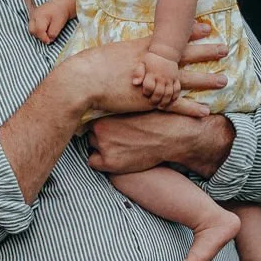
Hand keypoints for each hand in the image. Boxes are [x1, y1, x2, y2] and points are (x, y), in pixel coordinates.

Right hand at [29, 0, 74, 44]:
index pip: (39, 31)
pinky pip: (32, 26)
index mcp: (40, 16)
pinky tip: (45, 29)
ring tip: (47, 32)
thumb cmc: (60, 13)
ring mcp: (32, 15)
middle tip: (48, 37)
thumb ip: (53, 33)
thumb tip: (48, 40)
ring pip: (31, 29)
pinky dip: (37, 30)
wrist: (61, 4)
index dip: (44, 38)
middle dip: (40, 36)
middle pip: (32, 30)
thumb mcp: (59, 24)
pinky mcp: (33, 17)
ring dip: (38, 34)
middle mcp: (33, 15)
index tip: (50, 41)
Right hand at [52, 35, 222, 125]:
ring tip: (224, 80)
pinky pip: (175, 105)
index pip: (173, 39)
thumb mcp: (112, 50)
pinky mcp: (150, 100)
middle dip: (207, 52)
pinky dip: (190, 108)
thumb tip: (124, 49)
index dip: (191, 34)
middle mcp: (154, 63)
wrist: (84, 79)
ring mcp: (154, 81)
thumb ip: (124, 50)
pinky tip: (206, 111)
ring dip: (206, 79)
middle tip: (226, 48)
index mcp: (145, 49)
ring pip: (186, 80)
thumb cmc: (92, 64)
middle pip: (186, 55)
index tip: (207, 29)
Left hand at [87, 109, 235, 177]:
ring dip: (100, 149)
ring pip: (91, 147)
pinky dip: (101, 162)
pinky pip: (93, 163)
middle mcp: (100, 129)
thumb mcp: (133, 104)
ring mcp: (104, 146)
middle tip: (116, 138)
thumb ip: (117, 105)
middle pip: (90, 134)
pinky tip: (116, 158)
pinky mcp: (109, 162)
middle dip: (100, 136)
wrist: (171, 135)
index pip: (90, 119)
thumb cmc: (154, 118)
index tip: (109, 126)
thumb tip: (100, 97)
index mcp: (104, 113)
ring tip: (119, 147)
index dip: (100, 124)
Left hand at [133, 49, 182, 106]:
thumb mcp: (141, 64)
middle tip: (152, 103)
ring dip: (165, 102)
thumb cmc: (151, 59)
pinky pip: (177, 90)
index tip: (145, 93)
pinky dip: (175, 96)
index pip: (148, 87)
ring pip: (169, 94)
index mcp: (152, 74)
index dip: (146, 92)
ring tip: (161, 106)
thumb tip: (135, 83)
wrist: (166, 52)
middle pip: (159, 93)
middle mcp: (161, 77)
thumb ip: (138, 73)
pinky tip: (171, 101)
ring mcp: (170, 79)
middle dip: (155, 100)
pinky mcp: (176, 79)